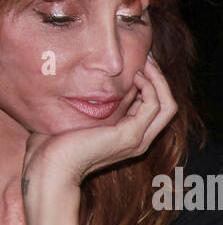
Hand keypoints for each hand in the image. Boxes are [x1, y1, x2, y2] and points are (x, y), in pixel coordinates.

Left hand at [22, 54, 176, 191]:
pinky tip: (134, 76)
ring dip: (157, 80)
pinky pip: (153, 105)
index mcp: (131, 137)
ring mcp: (138, 139)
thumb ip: (100, 104)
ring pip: (167, 104)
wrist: (52, 165)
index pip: (155, 108)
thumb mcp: (85, 118)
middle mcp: (140, 140)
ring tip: (143, 64)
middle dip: (160, 79)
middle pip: (168, 106)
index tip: (140, 64)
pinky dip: (148, 87)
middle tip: (148, 59)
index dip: (152, 84)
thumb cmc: (58, 143)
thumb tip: (105, 83)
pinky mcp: (131, 135)